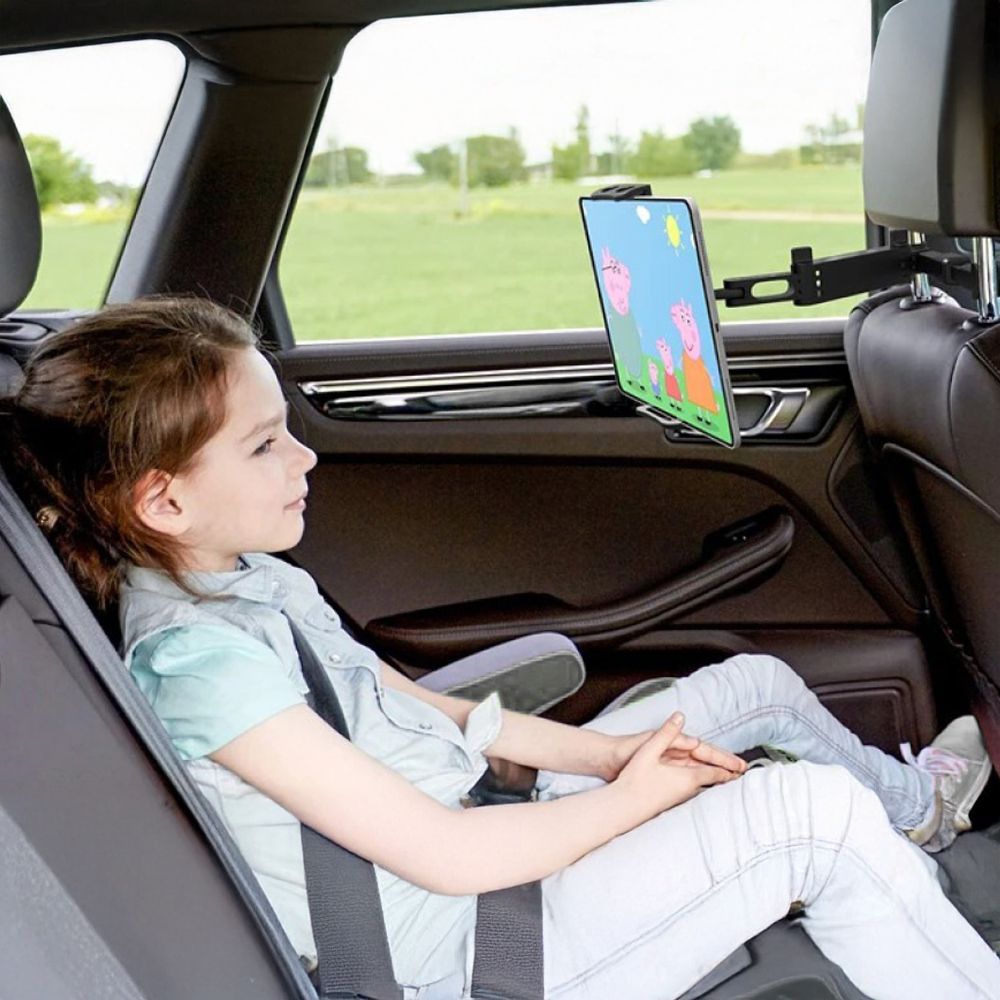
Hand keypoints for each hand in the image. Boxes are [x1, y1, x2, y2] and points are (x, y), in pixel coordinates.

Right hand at [613, 712, 743, 821]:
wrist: (622, 808)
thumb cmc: (635, 780)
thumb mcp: (649, 751)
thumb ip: (666, 733)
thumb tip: (680, 716)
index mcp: (687, 777)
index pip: (714, 771)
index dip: (728, 767)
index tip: (741, 768)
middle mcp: (687, 790)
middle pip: (711, 781)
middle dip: (725, 775)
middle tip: (740, 774)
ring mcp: (679, 798)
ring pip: (703, 787)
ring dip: (714, 781)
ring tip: (723, 779)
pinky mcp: (670, 802)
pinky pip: (693, 792)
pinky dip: (701, 786)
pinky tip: (697, 787)